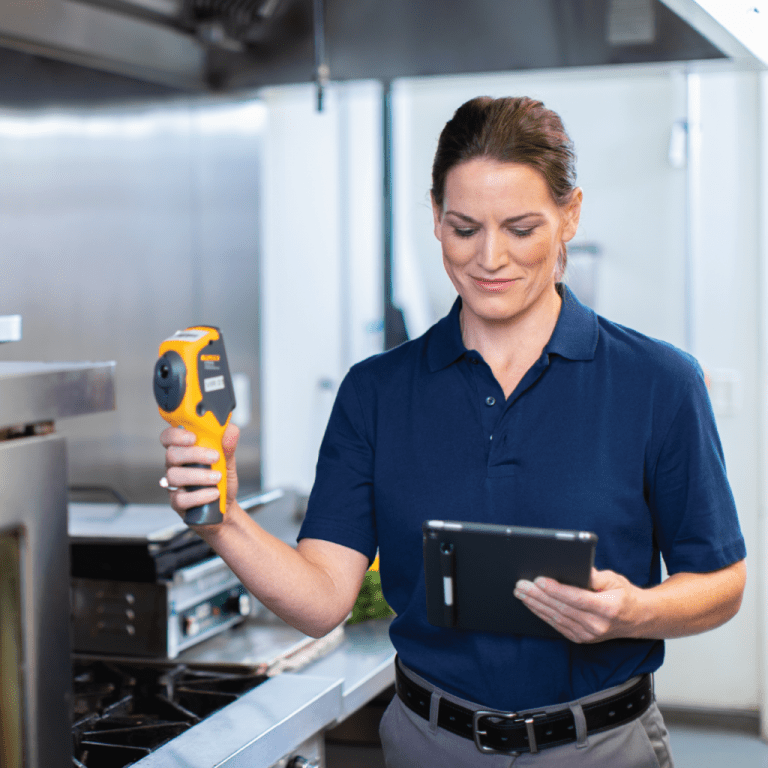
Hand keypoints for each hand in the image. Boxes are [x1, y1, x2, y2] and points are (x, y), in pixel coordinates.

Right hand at [160, 424, 239, 522]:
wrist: (226, 506)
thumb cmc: (221, 480)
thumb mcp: (228, 461)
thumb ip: (227, 445)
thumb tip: (230, 430)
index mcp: (184, 450)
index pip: (169, 437)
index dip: (176, 435)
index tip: (193, 437)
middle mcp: (175, 466)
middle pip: (171, 454)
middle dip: (194, 454)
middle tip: (215, 457)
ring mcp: (174, 485)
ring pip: (174, 476)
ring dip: (199, 476)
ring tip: (218, 478)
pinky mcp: (177, 503)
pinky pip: (181, 498)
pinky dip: (200, 495)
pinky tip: (213, 493)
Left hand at [513, 568, 642, 642]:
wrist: (638, 619)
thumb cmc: (624, 595)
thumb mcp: (614, 580)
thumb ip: (595, 576)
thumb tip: (576, 568)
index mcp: (608, 608)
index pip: (576, 598)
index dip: (555, 590)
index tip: (538, 580)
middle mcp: (597, 625)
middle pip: (562, 609)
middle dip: (538, 596)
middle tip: (521, 585)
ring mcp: (588, 635)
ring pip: (556, 618)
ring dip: (535, 605)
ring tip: (520, 593)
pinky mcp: (581, 638)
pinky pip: (558, 626)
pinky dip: (542, 614)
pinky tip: (532, 605)